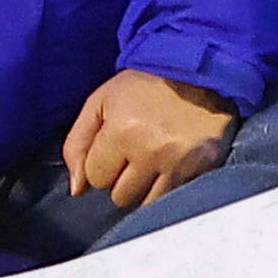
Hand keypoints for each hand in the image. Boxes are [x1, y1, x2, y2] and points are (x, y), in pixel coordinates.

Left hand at [58, 66, 233, 212]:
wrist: (198, 73)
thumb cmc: (145, 85)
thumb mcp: (102, 101)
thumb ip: (78, 143)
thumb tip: (76, 189)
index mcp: (121, 131)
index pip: (95, 177)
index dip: (100, 163)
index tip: (112, 147)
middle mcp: (150, 152)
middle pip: (120, 196)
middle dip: (121, 178)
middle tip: (133, 154)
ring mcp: (178, 164)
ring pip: (146, 204)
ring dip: (144, 188)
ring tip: (151, 161)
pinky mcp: (201, 170)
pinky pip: (173, 199)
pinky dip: (167, 189)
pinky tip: (169, 166)